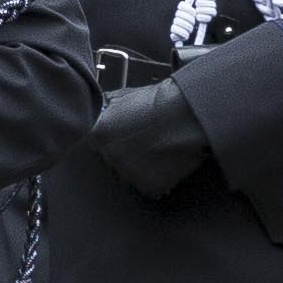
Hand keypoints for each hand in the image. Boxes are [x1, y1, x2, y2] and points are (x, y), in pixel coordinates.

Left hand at [92, 77, 213, 200]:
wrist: (183, 115)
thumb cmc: (158, 101)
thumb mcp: (127, 95)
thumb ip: (111, 107)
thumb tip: (106, 107)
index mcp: (100, 135)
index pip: (99, 145)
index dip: (115, 140)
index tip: (128, 136)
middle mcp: (110, 158)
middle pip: (114, 161)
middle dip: (127, 154)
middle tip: (148, 143)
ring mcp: (129, 174)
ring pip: (132, 175)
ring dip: (142, 168)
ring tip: (161, 152)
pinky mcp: (149, 187)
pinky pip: (151, 186)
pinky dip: (160, 177)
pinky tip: (169, 161)